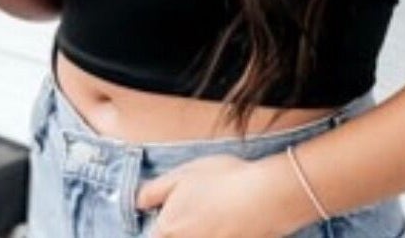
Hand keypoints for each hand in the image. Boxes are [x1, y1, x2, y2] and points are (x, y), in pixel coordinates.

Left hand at [135, 154, 288, 237]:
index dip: (159, 225)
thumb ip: (153, 191)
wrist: (267, 196)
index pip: (153, 236)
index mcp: (168, 230)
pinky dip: (218, 233)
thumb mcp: (183, 174)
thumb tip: (137, 203)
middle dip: (178, 229)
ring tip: (214, 214)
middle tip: (198, 211)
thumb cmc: (224, 181)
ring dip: (200, 230)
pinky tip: (227, 222)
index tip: (169, 215)